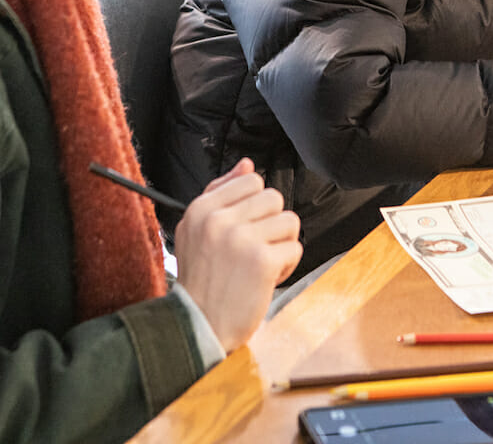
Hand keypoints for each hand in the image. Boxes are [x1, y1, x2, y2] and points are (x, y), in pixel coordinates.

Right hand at [174, 159, 302, 352]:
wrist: (198, 327)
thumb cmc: (202, 280)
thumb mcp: (196, 230)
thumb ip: (221, 192)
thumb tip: (247, 165)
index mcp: (202, 208)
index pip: (251, 180)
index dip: (256, 207)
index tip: (246, 230)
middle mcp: (219, 220)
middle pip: (273, 198)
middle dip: (271, 225)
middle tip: (255, 250)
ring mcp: (241, 239)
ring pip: (289, 221)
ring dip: (282, 244)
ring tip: (261, 263)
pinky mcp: (261, 261)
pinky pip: (295, 248)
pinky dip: (286, 266)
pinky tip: (266, 279)